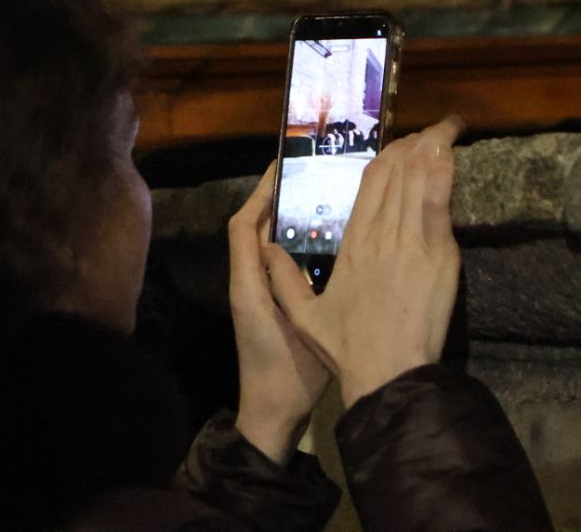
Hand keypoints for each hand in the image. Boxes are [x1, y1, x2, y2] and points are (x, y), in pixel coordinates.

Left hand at [229, 163, 331, 463]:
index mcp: (248, 280)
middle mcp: (252, 281)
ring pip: (276, 244)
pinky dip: (305, 245)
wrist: (276, 414)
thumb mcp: (283, 319)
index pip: (244, 224)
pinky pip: (289, 264)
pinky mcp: (284, 305)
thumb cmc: (279, 367)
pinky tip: (335, 238)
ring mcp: (267, 293)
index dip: (259, 194)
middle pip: (259, 228)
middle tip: (313, 175)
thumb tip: (274, 233)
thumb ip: (273, 277)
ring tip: (328, 196)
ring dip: (294, 219)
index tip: (282, 166)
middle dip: (278, 199)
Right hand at [262, 116, 463, 407]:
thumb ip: (281, 278)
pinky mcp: (442, 259)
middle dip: (416, 143)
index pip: (371, 180)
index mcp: (353, 242)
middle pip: (400, 172)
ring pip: (424, 180)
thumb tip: (265, 247)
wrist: (390, 375)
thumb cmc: (347, 349)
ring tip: (444, 130)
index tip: (398, 140)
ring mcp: (416, 244)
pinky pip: (442, 207)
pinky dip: (446, 178)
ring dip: (434, 151)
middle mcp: (384, 234)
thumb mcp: (303, 315)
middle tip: (427, 130)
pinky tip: (450, 160)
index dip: (387, 154)